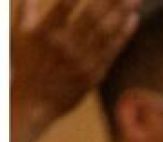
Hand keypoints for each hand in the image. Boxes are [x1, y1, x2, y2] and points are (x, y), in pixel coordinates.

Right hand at [10, 0, 139, 141]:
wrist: (32, 103)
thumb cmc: (25, 65)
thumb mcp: (20, 35)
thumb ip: (27, 11)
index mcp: (44, 32)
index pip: (66, 4)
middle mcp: (64, 45)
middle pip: (92, 15)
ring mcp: (81, 61)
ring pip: (105, 32)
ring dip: (121, 13)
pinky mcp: (94, 74)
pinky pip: (112, 51)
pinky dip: (124, 35)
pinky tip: (133, 20)